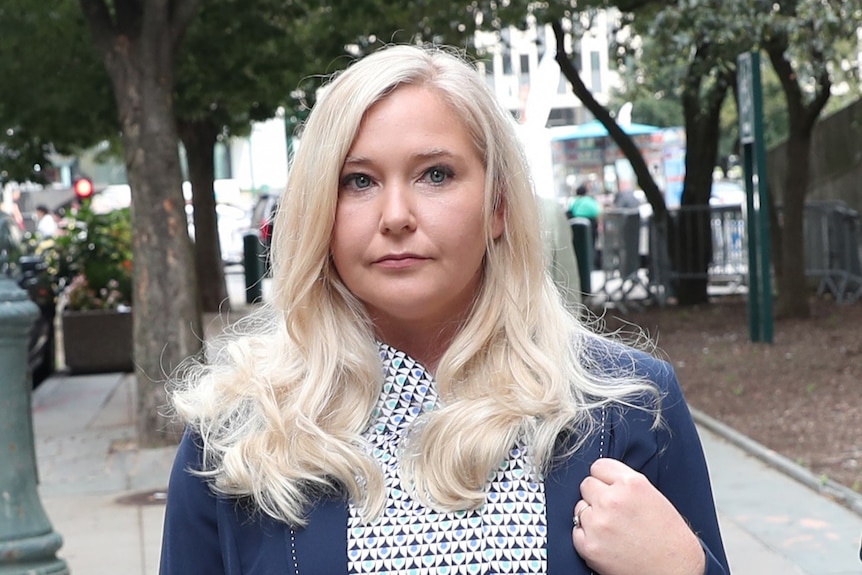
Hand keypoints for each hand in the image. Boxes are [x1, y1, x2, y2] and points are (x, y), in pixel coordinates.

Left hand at [571, 458, 704, 574]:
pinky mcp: (589, 545)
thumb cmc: (670, 538)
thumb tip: (604, 479)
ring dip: (591, 516)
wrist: (675, 572)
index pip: (599, 466)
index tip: (609, 487)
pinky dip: (587, 536)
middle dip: (596, 496)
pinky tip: (606, 542)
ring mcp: (598, 523)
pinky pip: (577, 531)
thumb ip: (626, 484)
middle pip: (586, 485)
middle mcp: (612, 500)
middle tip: (613, 511)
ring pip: (580, 508)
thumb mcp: (653, 496)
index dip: (604, 478)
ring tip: (614, 529)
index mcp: (631, 483)